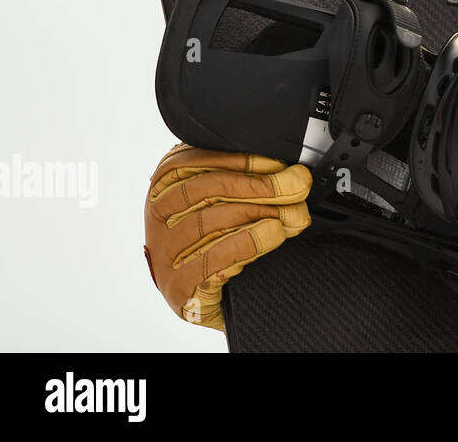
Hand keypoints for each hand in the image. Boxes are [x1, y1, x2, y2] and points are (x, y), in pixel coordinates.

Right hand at [143, 143, 311, 330]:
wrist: (214, 297)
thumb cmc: (221, 241)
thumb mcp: (232, 202)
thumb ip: (252, 183)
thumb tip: (295, 177)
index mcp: (168, 184)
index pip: (199, 161)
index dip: (245, 160)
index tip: (281, 164)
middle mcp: (159, 215)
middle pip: (207, 189)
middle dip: (261, 185)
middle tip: (298, 187)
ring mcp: (165, 252)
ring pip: (209, 221)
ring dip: (260, 213)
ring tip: (293, 214)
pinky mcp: (178, 286)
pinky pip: (212, 259)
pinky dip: (248, 242)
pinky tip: (273, 233)